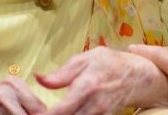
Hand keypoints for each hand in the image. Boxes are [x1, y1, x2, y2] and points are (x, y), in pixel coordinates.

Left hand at [36, 46, 167, 114]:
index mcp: (87, 87)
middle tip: (33, 114)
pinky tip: (65, 113)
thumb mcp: (88, 58)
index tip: (29, 113)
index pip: (58, 112)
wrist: (139, 76)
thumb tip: (39, 79)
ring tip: (48, 113)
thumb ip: (62, 72)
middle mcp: (94, 106)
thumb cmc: (111, 63)